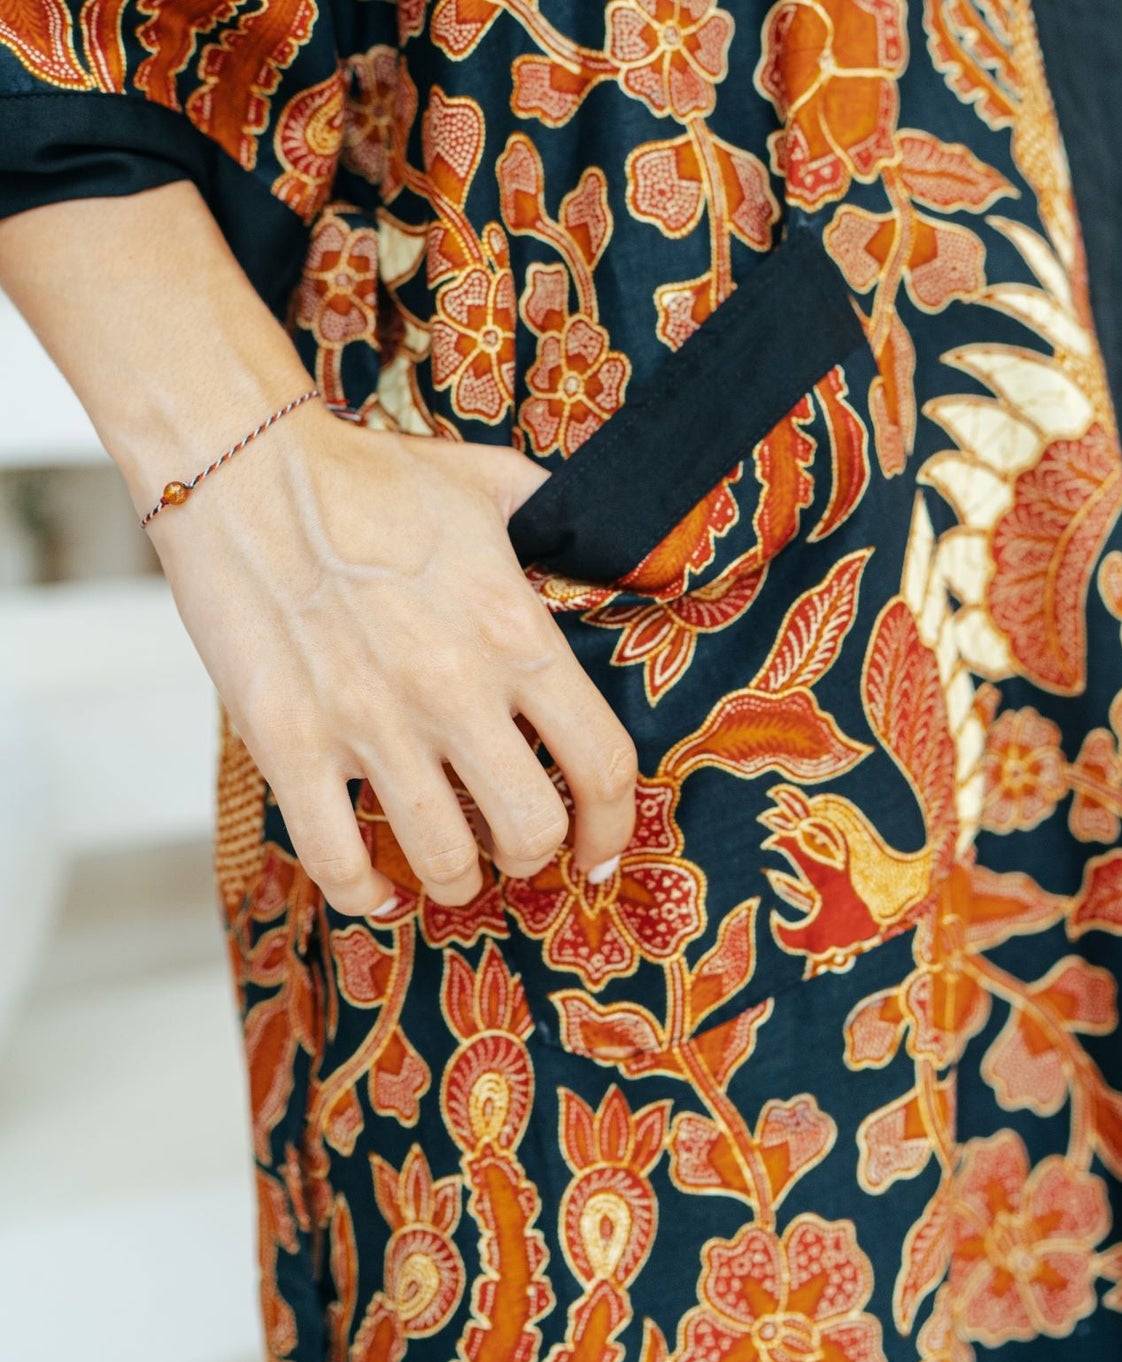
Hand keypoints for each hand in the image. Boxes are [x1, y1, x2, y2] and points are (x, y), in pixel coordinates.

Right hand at [150, 405, 636, 915]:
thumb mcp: (496, 485)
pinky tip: (375, 887)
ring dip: (457, 882)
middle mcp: (452, 688)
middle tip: (515, 848)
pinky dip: (363, 893)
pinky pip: (337, 860)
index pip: (600, 762)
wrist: (245, 468)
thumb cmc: (372, 478)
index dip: (612, 826)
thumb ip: (567, 529)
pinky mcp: (289, 743)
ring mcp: (368, 722)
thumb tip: (636, 559)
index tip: (601, 850)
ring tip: (452, 867)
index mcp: (513, 632)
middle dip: (532, 855)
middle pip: (530, 830)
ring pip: (443, 860)